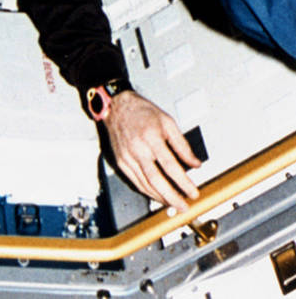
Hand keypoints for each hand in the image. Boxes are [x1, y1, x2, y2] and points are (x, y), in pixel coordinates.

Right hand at [103, 90, 199, 209]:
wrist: (116, 106)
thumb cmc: (142, 112)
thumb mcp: (167, 122)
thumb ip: (182, 144)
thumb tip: (195, 163)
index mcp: (151, 137)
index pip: (170, 165)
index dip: (183, 182)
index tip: (193, 192)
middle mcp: (138, 148)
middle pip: (156, 180)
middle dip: (172, 197)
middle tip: (184, 206)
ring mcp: (127, 157)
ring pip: (145, 185)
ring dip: (161, 198)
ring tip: (173, 204)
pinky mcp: (121, 162)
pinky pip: (135, 182)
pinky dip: (148, 192)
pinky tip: (157, 196)